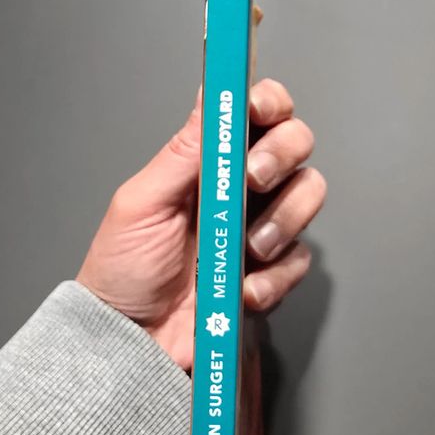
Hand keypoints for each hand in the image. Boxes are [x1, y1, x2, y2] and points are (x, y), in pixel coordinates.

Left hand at [76, 79, 326, 370]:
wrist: (134, 340)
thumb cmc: (125, 269)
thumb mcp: (142, 203)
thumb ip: (183, 152)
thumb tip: (212, 93)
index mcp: (209, 163)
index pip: (255, 113)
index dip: (267, 101)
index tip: (260, 110)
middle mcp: (243, 188)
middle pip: (295, 143)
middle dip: (281, 155)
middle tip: (254, 179)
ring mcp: (262, 227)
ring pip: (309, 194)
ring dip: (284, 218)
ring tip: (247, 248)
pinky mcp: (274, 270)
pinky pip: (301, 259)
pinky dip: (275, 275)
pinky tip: (244, 290)